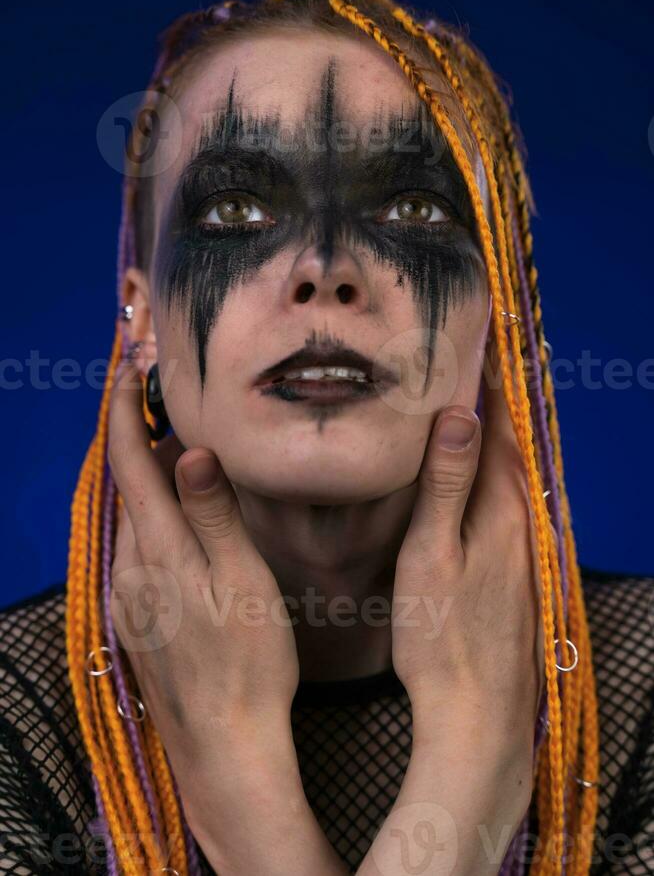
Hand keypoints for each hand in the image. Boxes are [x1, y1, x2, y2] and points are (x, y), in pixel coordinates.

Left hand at [108, 359, 342, 872]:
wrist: (223, 746)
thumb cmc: (248, 659)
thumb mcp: (242, 581)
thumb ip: (213, 516)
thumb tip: (189, 452)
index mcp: (158, 549)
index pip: (130, 463)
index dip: (126, 411)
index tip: (129, 367)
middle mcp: (131, 567)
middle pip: (129, 487)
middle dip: (143, 439)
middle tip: (174, 405)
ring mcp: (129, 597)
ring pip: (135, 520)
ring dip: (152, 482)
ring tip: (186, 457)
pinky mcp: (135, 620)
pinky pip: (138, 551)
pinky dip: (154, 520)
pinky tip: (183, 526)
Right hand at [391, 330, 545, 757]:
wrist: (479, 713)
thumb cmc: (443, 635)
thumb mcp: (432, 555)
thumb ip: (446, 486)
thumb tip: (460, 414)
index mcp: (500, 510)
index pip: (497, 430)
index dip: (488, 384)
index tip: (479, 341)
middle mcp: (521, 524)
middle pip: (508, 450)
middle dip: (493, 406)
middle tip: (469, 362)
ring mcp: (523, 552)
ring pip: (509, 479)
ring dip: (494, 441)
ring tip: (471, 408)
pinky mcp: (516, 575)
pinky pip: (507, 506)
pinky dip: (493, 478)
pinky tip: (476, 483)